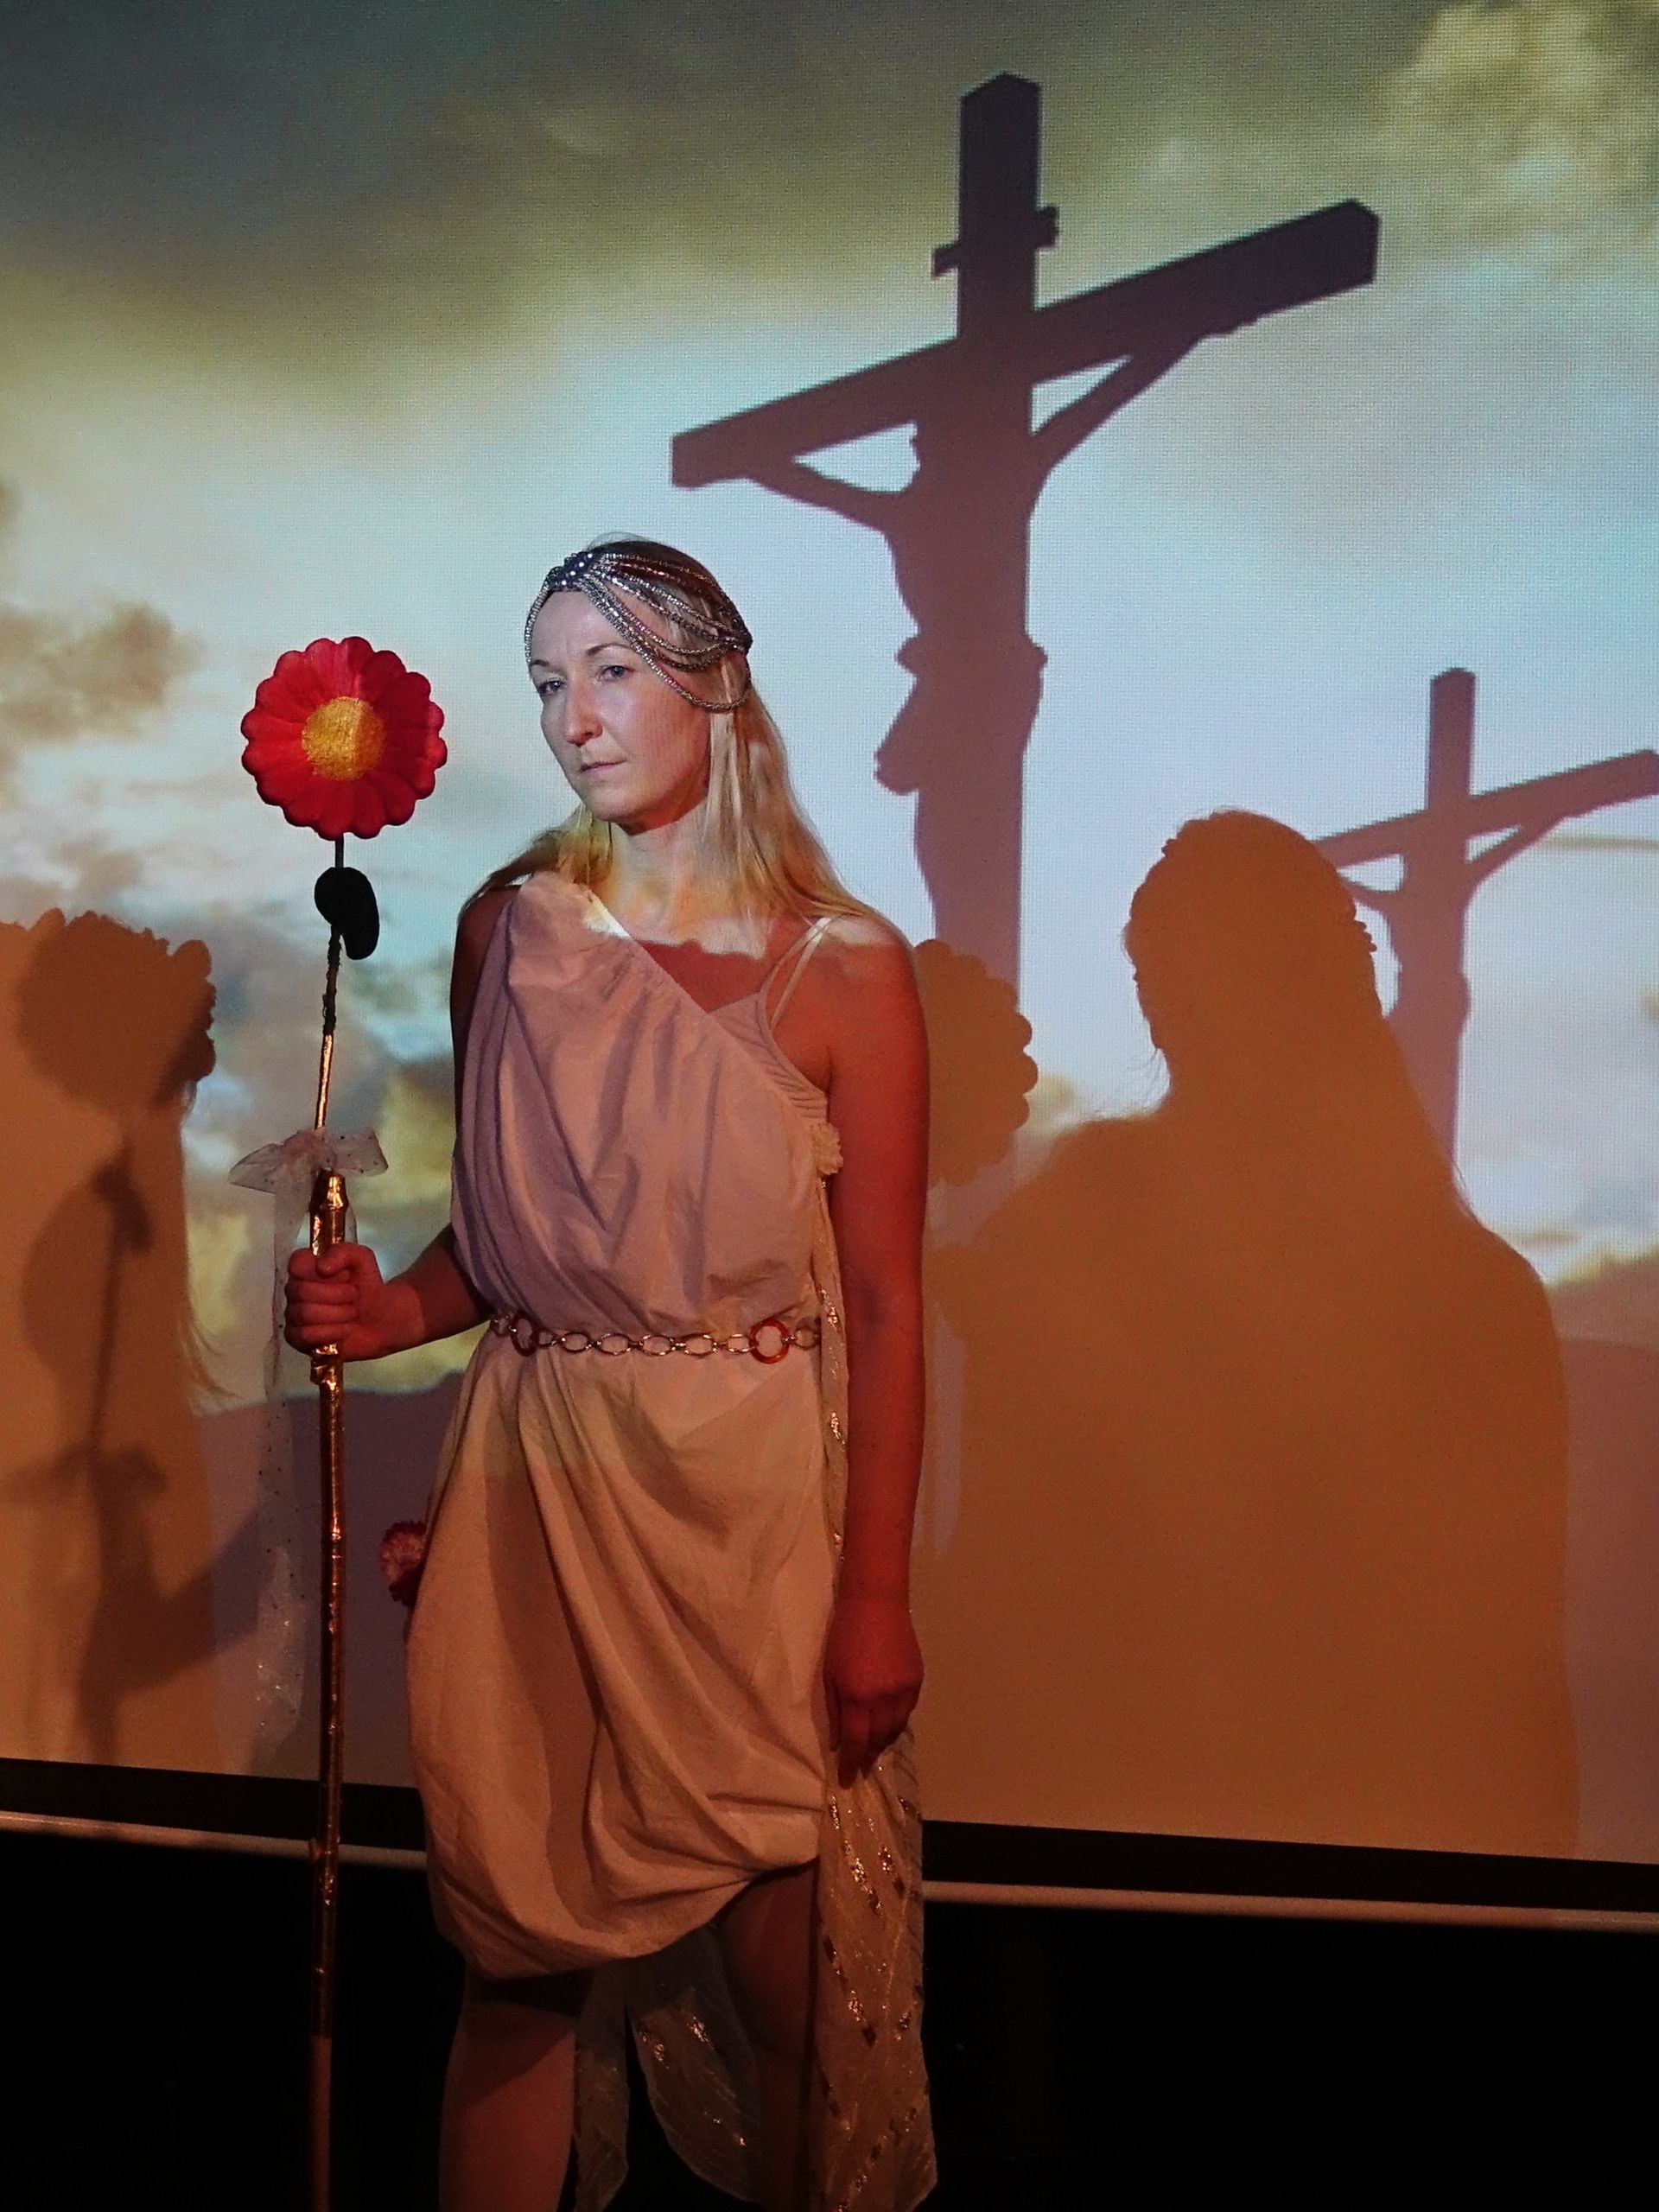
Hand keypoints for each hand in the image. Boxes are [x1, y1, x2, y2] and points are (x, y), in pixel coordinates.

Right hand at [284, 1241, 409, 1362]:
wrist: (382, 1317)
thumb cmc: (366, 1286)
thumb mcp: (361, 1258)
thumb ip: (342, 1252)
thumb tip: (321, 1267)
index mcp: (306, 1268)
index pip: (296, 1263)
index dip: (320, 1270)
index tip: (343, 1274)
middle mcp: (295, 1291)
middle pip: (302, 1291)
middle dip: (337, 1294)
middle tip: (353, 1295)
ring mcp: (294, 1315)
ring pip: (305, 1314)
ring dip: (338, 1314)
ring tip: (352, 1312)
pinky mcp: (298, 1339)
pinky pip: (305, 1335)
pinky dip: (331, 1332)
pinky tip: (344, 1329)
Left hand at [822, 1593, 922, 1786]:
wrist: (875, 1604)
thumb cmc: (844, 1636)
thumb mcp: (829, 1674)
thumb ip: (834, 1711)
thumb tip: (837, 1743)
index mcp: (857, 1697)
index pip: (856, 1742)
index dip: (850, 1764)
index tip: (846, 1779)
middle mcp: (884, 1699)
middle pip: (878, 1740)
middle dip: (867, 1756)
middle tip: (859, 1766)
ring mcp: (904, 1690)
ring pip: (896, 1729)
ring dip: (883, 1741)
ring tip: (873, 1747)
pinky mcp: (917, 1680)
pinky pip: (908, 1711)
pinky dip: (897, 1721)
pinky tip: (888, 1722)